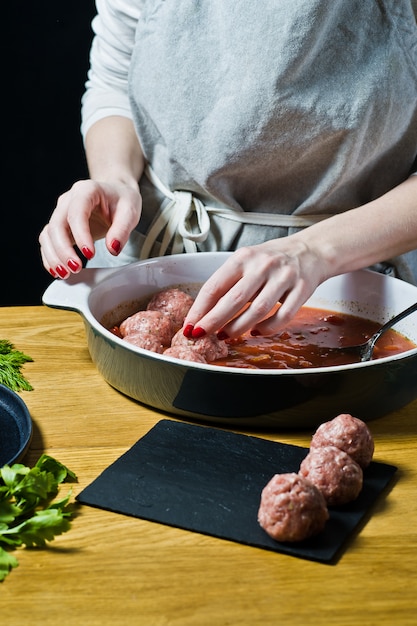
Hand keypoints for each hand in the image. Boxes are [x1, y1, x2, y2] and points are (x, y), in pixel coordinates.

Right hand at [39, 179, 141, 277]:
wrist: (116, 192)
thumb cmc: (122, 199)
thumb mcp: (130, 211)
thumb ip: (122, 230)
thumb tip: (112, 249)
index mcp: (87, 191)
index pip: (77, 213)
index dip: (80, 235)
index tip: (90, 254)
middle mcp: (68, 200)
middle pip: (56, 225)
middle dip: (63, 250)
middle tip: (76, 268)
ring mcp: (61, 212)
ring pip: (48, 234)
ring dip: (54, 256)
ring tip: (66, 273)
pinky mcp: (60, 225)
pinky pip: (48, 240)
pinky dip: (50, 256)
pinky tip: (58, 270)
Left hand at [183, 237, 325, 338]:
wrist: (310, 250)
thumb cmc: (272, 260)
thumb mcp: (247, 262)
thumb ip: (229, 283)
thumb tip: (203, 314)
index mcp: (243, 258)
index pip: (215, 285)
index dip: (200, 309)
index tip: (190, 326)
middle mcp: (263, 265)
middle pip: (234, 299)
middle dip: (214, 321)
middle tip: (201, 335)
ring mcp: (284, 277)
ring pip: (258, 310)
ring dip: (238, 327)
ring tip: (225, 336)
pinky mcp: (302, 289)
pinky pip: (283, 316)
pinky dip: (267, 329)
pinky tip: (255, 332)